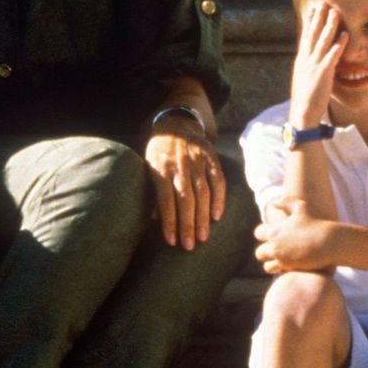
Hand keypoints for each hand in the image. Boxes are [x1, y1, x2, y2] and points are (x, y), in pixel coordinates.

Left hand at [145, 118, 226, 249]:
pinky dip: (219, 199)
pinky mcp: (211, 158)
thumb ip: (153, 191)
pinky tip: (217, 216)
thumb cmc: (159, 151)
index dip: (169, 221)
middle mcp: (180, 165)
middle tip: (189, 245)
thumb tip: (155, 219)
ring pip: (203, 192)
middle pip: (186, 199)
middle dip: (188, 224)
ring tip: (203, 237)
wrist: (176, 122)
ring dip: (203, 217)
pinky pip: (218, 181)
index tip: (171, 241)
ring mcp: (198, 161)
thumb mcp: (148, 166)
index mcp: (161, 168)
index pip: (166, 199)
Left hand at [254, 196, 330, 273]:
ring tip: (281, 259)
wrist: (328, 242)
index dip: (264, 233)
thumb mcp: (301, 207)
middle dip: (266, 251)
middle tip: (276, 249)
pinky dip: (279, 269)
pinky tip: (288, 264)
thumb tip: (273, 202)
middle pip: (259, 252)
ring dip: (271, 262)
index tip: (272, 234)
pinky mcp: (288, 268)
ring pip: (266, 265)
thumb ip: (285, 202)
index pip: (258, 233)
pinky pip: (276, 271)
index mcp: (274, 231)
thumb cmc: (316, 223)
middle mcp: (274, 246)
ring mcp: (281, 258)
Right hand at [290, 0, 344, 128]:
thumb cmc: (305, 97)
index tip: (312, 7)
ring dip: (329, 26)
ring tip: (335, 12)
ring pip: (322, 41)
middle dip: (318, 17)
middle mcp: (306, 59)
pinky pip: (332, 56)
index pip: (305, 35)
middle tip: (323, 2)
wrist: (302, 113)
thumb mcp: (303, 77)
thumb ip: (308, 65)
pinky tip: (345, 35)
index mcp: (302, 59)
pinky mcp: (323, 73)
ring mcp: (314, 65)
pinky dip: (338, 44)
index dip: (309, 21)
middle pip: (313, 33)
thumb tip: (310, 57)